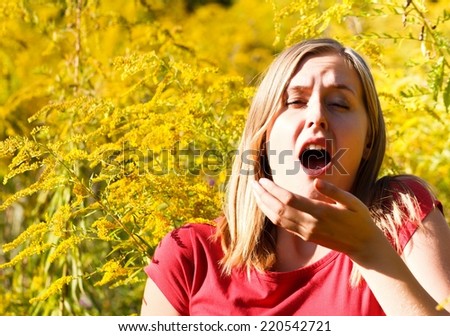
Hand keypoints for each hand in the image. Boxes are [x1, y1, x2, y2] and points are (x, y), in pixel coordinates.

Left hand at [251, 177, 383, 262]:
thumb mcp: (352, 201)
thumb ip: (333, 191)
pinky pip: (283, 225)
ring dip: (264, 205)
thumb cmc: (360, 219)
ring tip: (255, 193)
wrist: (363, 245)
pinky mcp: (304, 236)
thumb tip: (316, 181)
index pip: (288, 199)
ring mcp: (305, 232)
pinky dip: (271, 215)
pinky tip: (266, 206)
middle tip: (253, 183)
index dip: (273, 189)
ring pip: (277, 219)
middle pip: (278, 209)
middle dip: (263, 196)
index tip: (263, 180)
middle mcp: (309, 223)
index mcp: (320, 212)